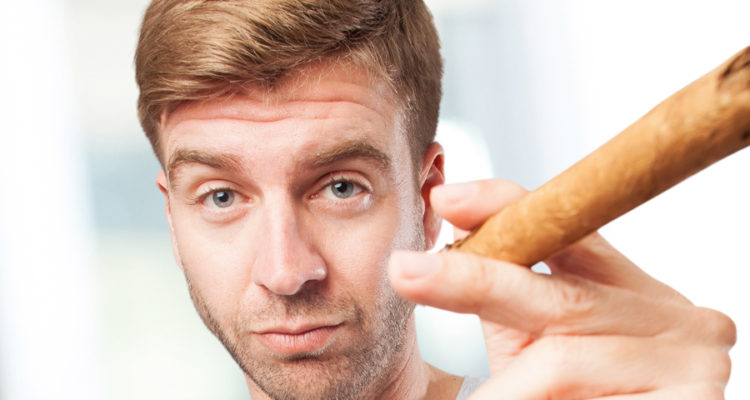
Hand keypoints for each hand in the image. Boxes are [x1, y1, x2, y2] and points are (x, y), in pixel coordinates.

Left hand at [389, 179, 735, 398]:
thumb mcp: (543, 341)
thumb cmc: (584, 395)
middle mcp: (666, 311)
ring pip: (560, 360)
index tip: (446, 198)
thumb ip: (509, 298)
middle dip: (472, 281)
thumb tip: (436, 249)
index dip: (505, 207)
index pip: (568, 228)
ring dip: (504, 387)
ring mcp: (688, 356)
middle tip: (406, 272)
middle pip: (556, 292)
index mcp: (626, 287)